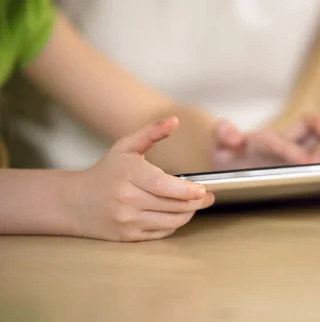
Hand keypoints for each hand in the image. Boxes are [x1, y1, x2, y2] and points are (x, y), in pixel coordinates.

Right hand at [65, 117, 213, 241]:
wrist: (74, 202)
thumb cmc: (106, 171)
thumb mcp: (125, 147)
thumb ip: (151, 133)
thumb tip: (174, 121)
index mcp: (128, 175)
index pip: (163, 185)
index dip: (186, 190)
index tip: (202, 189)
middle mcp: (126, 200)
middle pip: (172, 205)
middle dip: (195, 202)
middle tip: (207, 197)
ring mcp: (127, 220)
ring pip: (170, 222)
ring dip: (188, 214)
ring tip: (194, 205)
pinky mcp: (128, 237)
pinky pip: (161, 233)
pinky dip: (174, 224)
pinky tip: (177, 214)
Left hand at [212, 113, 319, 169]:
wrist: (230, 167)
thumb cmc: (227, 156)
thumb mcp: (219, 145)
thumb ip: (222, 134)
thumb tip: (234, 135)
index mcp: (264, 138)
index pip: (278, 140)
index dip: (289, 148)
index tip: (301, 161)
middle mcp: (285, 143)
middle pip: (304, 126)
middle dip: (317, 125)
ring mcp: (295, 154)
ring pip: (317, 144)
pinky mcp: (301, 165)